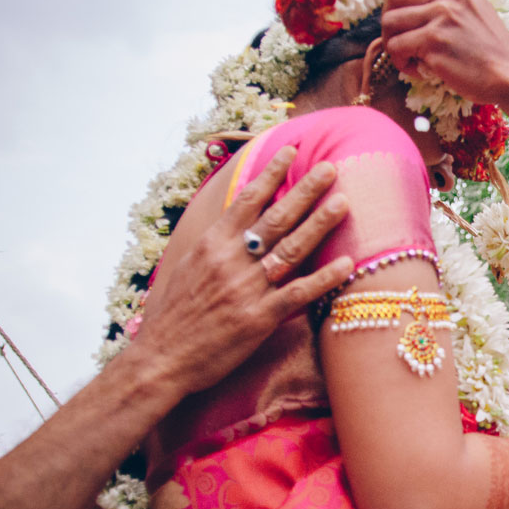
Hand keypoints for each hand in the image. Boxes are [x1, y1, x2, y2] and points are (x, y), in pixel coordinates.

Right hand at [133, 147, 354, 394]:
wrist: (162, 358)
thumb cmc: (175, 314)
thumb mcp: (189, 267)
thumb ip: (215, 243)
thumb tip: (236, 219)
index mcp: (212, 244)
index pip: (246, 200)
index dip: (271, 174)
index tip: (291, 151)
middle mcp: (231, 260)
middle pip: (276, 217)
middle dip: (305, 190)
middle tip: (331, 167)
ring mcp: (247, 288)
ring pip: (291, 249)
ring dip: (320, 224)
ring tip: (344, 203)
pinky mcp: (259, 318)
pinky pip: (298, 293)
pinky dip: (324, 278)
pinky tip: (347, 263)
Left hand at [380, 0, 508, 108]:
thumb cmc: (491, 50)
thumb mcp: (475, 9)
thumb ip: (448, 0)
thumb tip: (411, 5)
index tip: (410, 18)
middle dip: (390, 19)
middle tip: (400, 39)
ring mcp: (441, 15)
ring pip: (389, 21)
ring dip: (392, 42)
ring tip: (410, 57)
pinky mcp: (434, 41)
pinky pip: (396, 47)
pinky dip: (401, 62)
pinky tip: (418, 70)